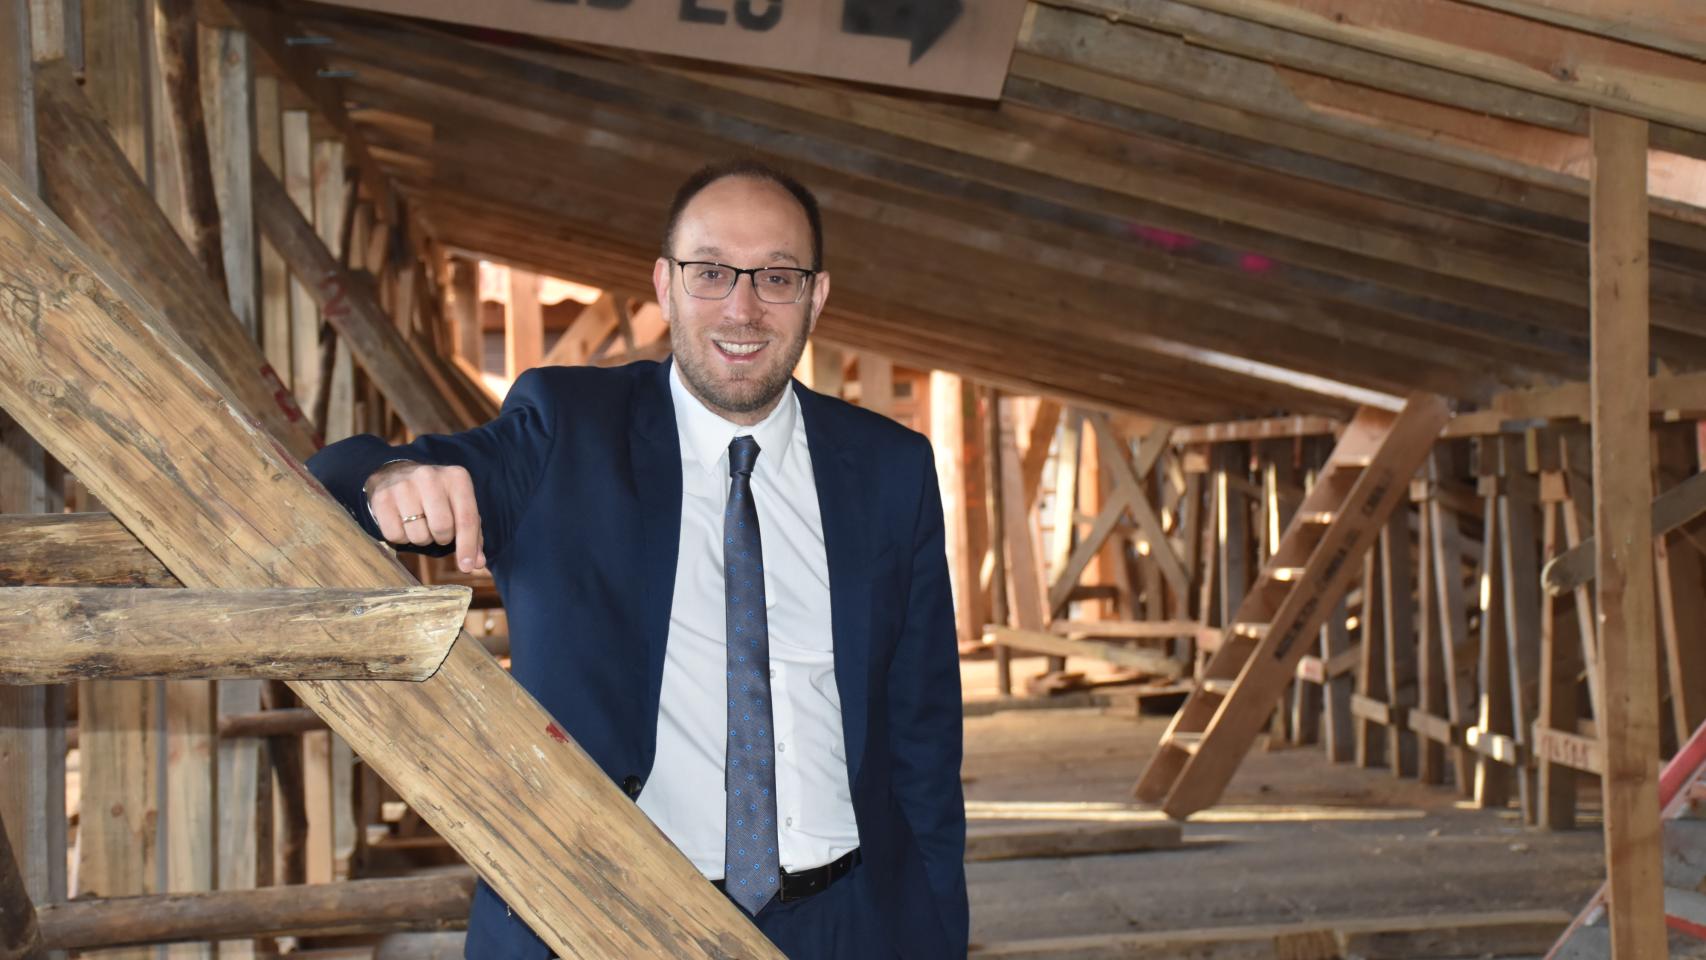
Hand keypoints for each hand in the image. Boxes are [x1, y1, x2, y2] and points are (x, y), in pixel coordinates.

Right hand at [364, 461, 485, 571]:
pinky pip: (395, 536)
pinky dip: (402, 538)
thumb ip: (472, 534)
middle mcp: (430, 477)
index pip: (466, 518)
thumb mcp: (459, 505)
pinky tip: (402, 522)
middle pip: (442, 528)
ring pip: (419, 535)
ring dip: (422, 538)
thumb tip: (477, 563)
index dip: (467, 546)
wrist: (395, 474)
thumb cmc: (436, 496)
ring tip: (420, 523)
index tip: (466, 567)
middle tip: (437, 530)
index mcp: (456, 478)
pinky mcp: (382, 498)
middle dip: (442, 538)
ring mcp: (403, 486)